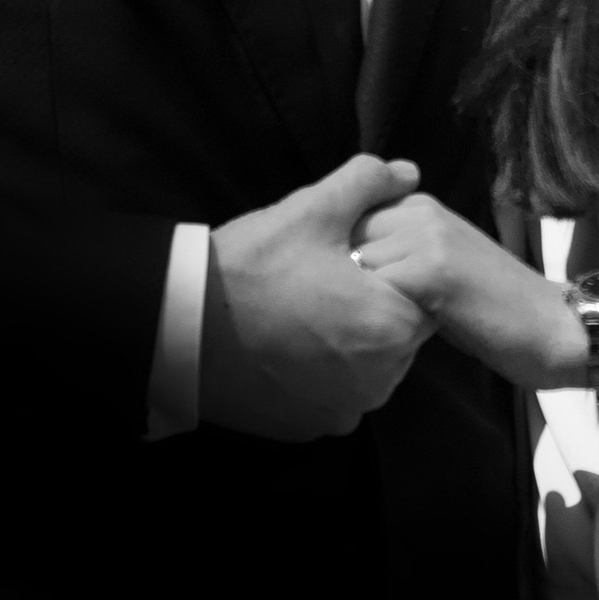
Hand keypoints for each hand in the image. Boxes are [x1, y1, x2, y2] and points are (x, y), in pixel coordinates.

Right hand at [201, 155, 433, 441]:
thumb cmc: (251, 266)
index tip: (350, 259)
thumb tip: (408, 173)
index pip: (421, 293)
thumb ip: (368, 182)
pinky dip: (318, 373)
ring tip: (300, 311)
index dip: (388, 269)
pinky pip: (333, 393)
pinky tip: (284, 345)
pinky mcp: (310, 427)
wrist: (177, 328)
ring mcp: (343, 410)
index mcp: (392, 327)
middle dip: (370, 306)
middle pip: (396, 333)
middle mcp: (379, 381)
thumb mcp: (311, 209)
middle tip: (320, 282)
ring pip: (366, 366)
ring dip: (347, 342)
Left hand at [351, 192, 585, 389]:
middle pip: (343, 236)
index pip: (347, 219)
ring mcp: (426, 236)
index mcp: (419, 206)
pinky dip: (372, 317)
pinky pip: (375, 288)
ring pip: (354, 263)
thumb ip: (398, 255)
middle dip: (336, 275)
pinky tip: (383, 340)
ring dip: (351, 297)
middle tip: (341, 315)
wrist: (553, 327)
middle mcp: (419, 211)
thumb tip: (341, 271)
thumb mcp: (438, 268)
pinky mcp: (432, 269)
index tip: (335, 292)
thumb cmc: (492, 309)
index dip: (336, 258)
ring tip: (360, 329)